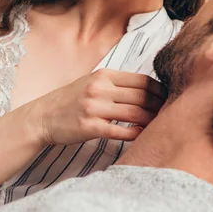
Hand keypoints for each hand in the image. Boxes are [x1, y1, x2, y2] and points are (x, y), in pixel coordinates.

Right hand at [35, 69, 165, 145]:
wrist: (42, 117)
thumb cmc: (71, 100)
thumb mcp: (92, 82)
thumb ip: (116, 83)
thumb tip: (149, 88)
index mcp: (104, 75)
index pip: (142, 80)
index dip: (160, 90)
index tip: (169, 98)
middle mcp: (100, 89)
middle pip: (142, 96)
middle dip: (160, 106)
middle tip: (171, 114)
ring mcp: (94, 108)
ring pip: (135, 113)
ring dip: (151, 120)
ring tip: (160, 126)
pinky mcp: (90, 127)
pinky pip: (121, 131)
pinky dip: (136, 134)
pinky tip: (144, 136)